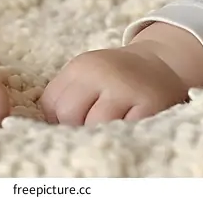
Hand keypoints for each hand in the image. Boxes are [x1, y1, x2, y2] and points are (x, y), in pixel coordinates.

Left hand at [40, 45, 188, 126]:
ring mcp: (126, 88)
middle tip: (89, 132)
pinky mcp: (150, 104)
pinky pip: (126, 131)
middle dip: (75, 130)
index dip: (56, 123)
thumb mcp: (86, 76)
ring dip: (98, 136)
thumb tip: (42, 130)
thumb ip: (66, 97)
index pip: (50, 105)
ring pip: (95, 126)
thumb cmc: (115, 78)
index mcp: (81, 67)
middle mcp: (102, 72)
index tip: (69, 126)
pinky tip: (123, 135)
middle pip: (69, 114)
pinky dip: (122, 138)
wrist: (160, 64)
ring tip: (106, 135)